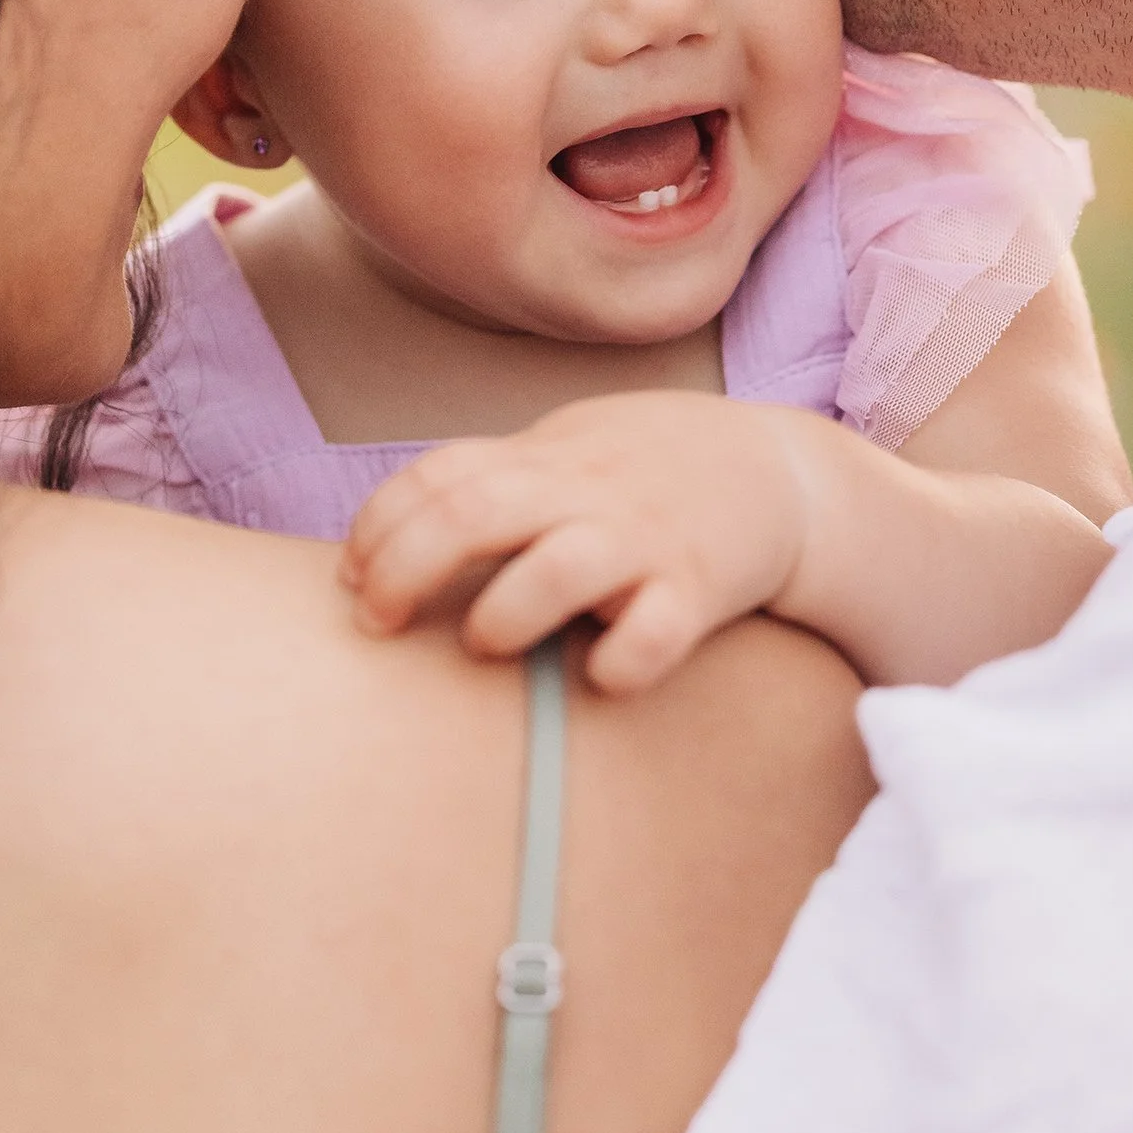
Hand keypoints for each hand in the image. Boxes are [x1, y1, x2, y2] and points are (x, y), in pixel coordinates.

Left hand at [341, 394, 816, 694]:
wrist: (784, 475)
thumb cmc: (648, 475)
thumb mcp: (566, 455)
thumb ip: (488, 486)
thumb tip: (383, 541)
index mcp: (545, 459)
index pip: (438, 475)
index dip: (377, 527)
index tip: (348, 580)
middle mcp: (587, 491)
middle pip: (473, 513)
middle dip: (405, 568)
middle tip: (375, 623)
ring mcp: (645, 538)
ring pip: (559, 567)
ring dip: (505, 613)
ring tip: (486, 641)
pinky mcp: (702, 587)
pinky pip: (657, 629)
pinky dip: (621, 660)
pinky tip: (598, 677)